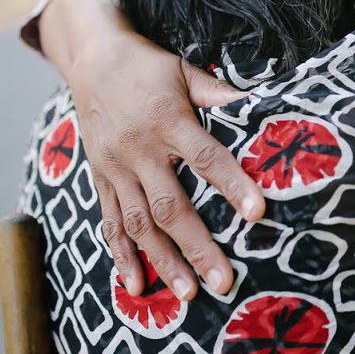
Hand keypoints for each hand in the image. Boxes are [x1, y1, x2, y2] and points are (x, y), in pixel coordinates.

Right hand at [38, 0, 262, 298]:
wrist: (91, 59)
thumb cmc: (148, 66)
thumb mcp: (186, 71)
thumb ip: (220, 94)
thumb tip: (263, 105)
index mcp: (169, 120)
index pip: (206, 158)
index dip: (233, 185)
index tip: (257, 213)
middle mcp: (140, 150)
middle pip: (172, 205)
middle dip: (199, 247)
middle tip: (224, 281)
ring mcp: (116, 167)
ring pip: (140, 223)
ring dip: (164, 261)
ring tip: (188, 294)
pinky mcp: (99, 177)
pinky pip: (109, 221)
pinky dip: (122, 255)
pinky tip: (136, 285)